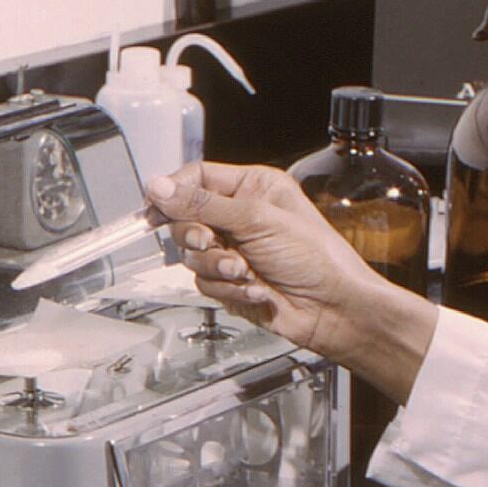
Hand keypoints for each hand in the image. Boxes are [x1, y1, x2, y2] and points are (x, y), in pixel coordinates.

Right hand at [147, 162, 436, 404]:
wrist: (333, 309)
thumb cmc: (315, 257)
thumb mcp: (256, 220)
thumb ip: (202, 204)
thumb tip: (158, 187)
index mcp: (251, 188)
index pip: (197, 177)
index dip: (173, 191)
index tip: (154, 205)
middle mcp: (239, 216)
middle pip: (185, 218)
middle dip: (197, 236)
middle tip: (211, 241)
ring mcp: (234, 250)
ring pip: (192, 255)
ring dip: (217, 266)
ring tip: (246, 271)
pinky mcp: (231, 283)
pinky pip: (205, 283)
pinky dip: (228, 288)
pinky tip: (256, 288)